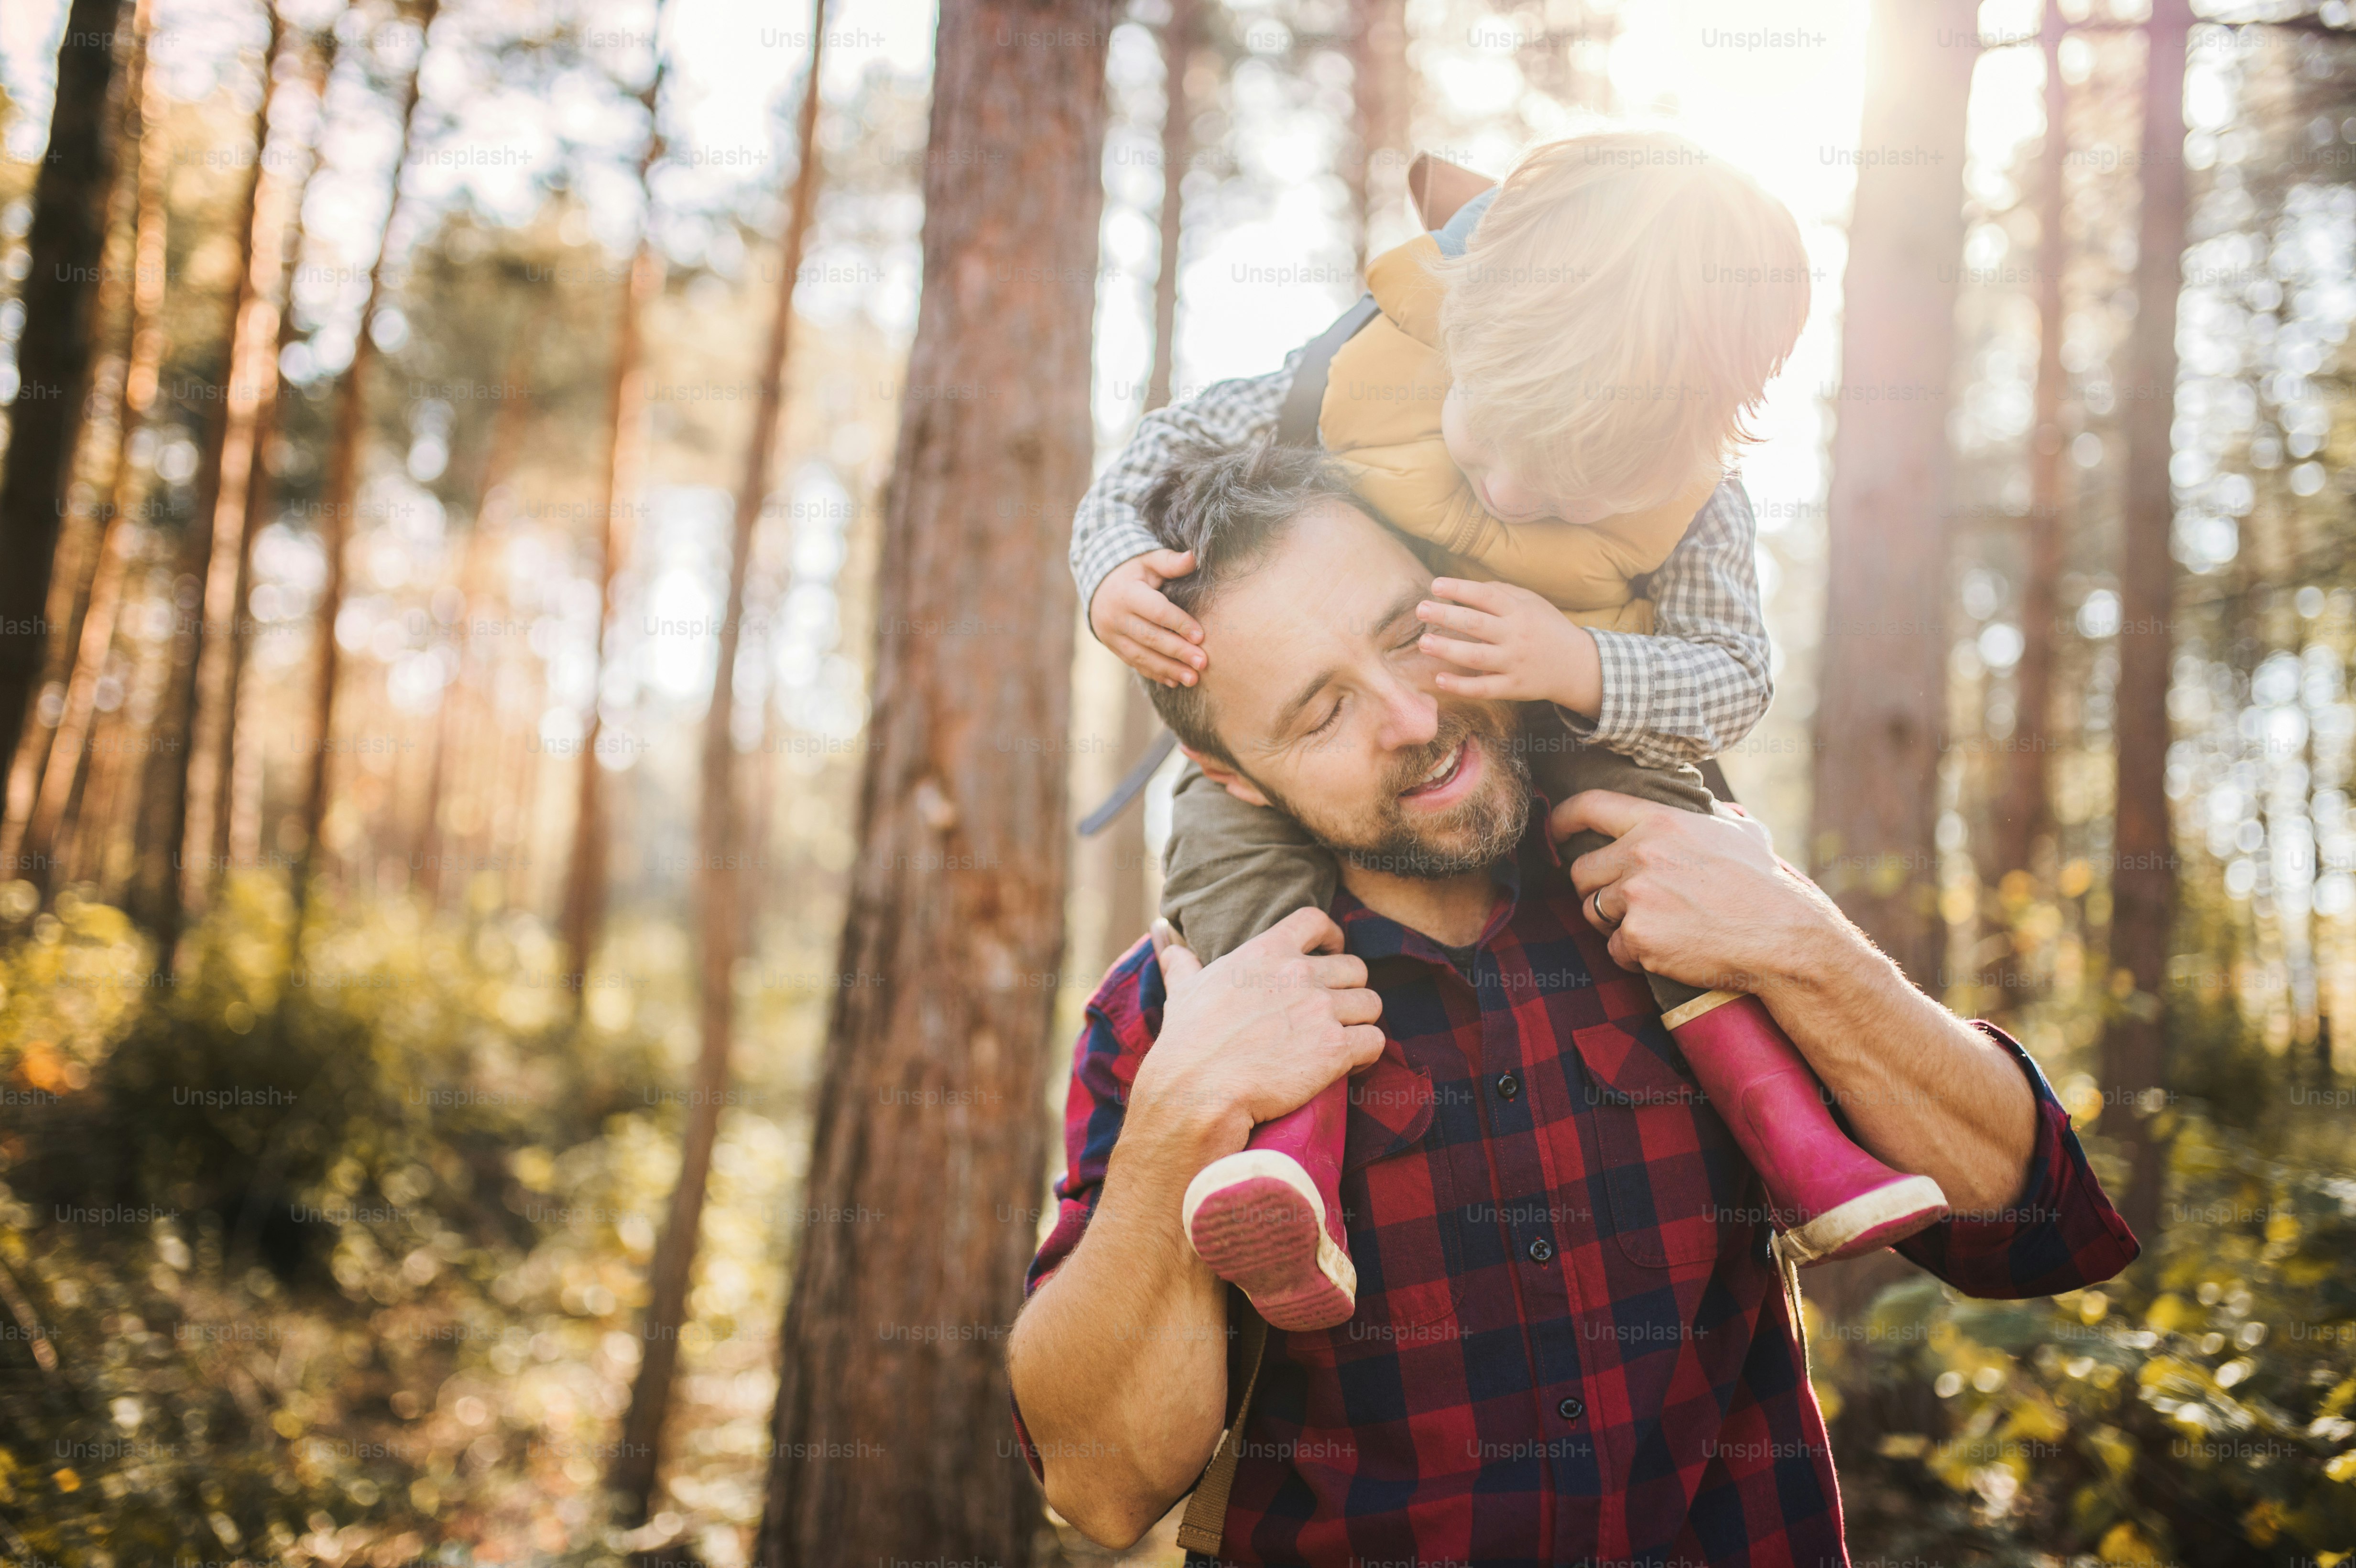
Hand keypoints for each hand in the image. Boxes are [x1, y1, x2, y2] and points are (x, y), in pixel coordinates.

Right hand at [1090, 550, 1205, 686]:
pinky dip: (1155, 673)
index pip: (1156, 611)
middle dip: (1178, 652)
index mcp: (1126, 593)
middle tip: (1203, 663)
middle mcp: (1115, 617)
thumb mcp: (1148, 560)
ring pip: (1141, 656)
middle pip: (1150, 638)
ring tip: (1193, 679)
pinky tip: (1174, 681)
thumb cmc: (1132, 571)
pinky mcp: (1113, 647)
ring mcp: (1111, 635)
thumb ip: (1170, 562)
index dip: (1179, 623)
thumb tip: (1193, 558)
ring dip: (1169, 669)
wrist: (1097, 585)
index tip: (1201, 636)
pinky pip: (1135, 664)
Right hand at [1129, 909, 1384, 1154]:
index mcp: (1266, 952)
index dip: (1331, 937)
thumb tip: (1163, 936)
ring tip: (1343, 1040)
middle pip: (1355, 968)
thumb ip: (1181, 961)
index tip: (1331, 952)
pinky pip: (1375, 1041)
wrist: (1197, 1090)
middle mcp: (1299, 974)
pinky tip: (1350, 1064)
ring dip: (1360, 1022)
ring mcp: (1320, 1010)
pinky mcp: (1335, 1048)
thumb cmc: (1187, 1041)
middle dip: (1348, 990)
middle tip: (1333, 1013)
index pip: (1315, 921)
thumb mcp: (1182, 990)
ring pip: (1371, 1004)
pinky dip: (1367, 1053)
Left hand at [1416, 576, 1599, 710]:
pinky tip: (1439, 679)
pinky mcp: (1513, 687)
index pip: (1486, 597)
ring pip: (1476, 657)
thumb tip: (1469, 587)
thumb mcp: (1533, 603)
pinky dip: (1461, 685)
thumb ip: (1503, 592)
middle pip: (1476, 624)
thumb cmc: (1548, 628)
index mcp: (1519, 611)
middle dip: (1446, 615)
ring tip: (1423, 643)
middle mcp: (1516, 636)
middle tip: (1420, 609)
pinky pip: (1483, 688)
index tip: (1435, 585)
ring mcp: (1514, 663)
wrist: (1577, 665)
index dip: (1461, 589)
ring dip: (1447, 649)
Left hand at [1550, 789, 1834, 995]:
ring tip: (1655, 927)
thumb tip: (1722, 809)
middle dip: (1595, 888)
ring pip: (1593, 911)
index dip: (1563, 818)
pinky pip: (1614, 949)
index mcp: (1660, 822)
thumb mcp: (1745, 835)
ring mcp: (1636, 896)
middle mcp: (1640, 854)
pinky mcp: (1638, 936)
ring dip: (1615, 924)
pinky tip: (1666, 951)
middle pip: (1580, 870)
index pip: (1590, 806)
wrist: (1780, 937)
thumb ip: (1719, 818)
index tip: (1554, 831)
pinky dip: (1634, 955)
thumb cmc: (1767, 886)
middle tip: (1625, 902)